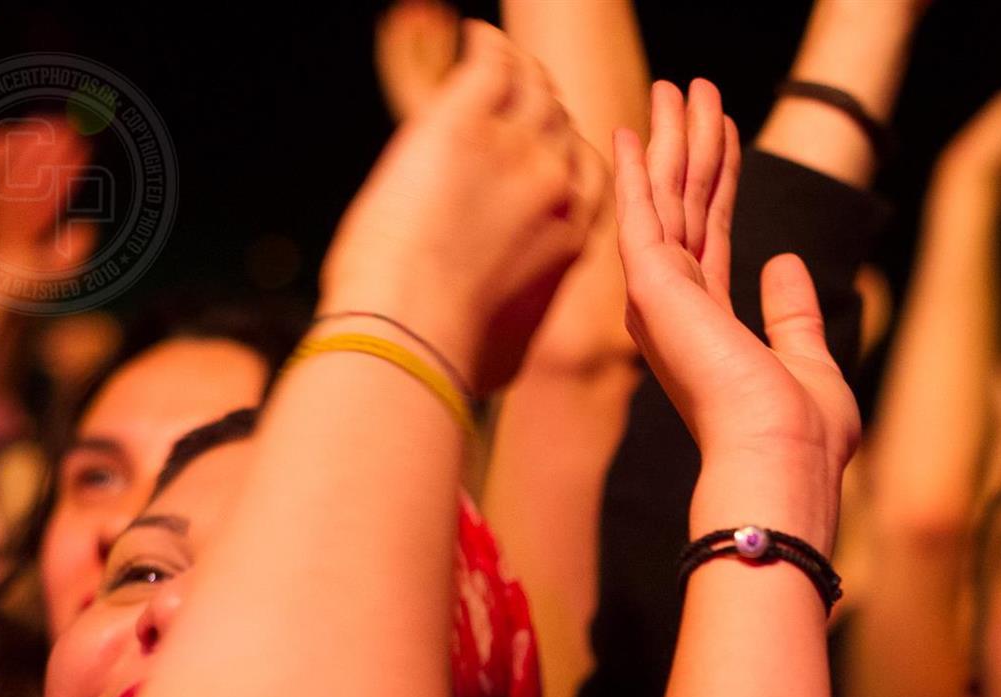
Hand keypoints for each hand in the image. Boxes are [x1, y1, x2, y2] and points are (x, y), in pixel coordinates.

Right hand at [0, 119, 97, 285]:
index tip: (84, 151)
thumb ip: (74, 251)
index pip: (50, 190)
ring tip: (45, 128)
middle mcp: (7, 210)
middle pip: (32, 173)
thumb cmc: (14, 289)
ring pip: (8, 166)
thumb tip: (89, 228)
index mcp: (27, 224)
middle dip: (50, 151)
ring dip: (24, 145)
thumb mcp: (54, 270)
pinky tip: (9, 138)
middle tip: (71, 130)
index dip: (67, 170)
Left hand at [322, 21, 602, 392]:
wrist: (413, 332)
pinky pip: (491, 63)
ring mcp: (514, 148)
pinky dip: (486, 44)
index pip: (588, 177)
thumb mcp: (506, 349)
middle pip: (563, 125)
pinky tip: (475, 35)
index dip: (566, 157)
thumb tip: (501, 350)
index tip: (546, 152)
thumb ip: (515, 323)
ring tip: (497, 58)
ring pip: (533, 86)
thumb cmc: (452, 357)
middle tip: (519, 100)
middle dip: (543, 112)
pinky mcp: (465, 121)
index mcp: (570, 238)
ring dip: (518, 70)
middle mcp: (555, 186)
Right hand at [614, 81, 857, 553]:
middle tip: (690, 90)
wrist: (779, 460)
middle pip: (684, 209)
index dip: (718, 184)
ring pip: (665, 200)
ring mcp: (661, 300)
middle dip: (688, 147)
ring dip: (671, 141)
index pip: (711, 239)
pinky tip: (634, 130)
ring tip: (676, 86)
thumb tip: (784, 264)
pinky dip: (638, 172)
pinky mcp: (652, 289)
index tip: (722, 136)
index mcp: (709, 331)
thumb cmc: (800, 436)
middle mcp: (677, 312)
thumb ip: (792, 313)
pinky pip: (643, 215)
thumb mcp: (809, 361)